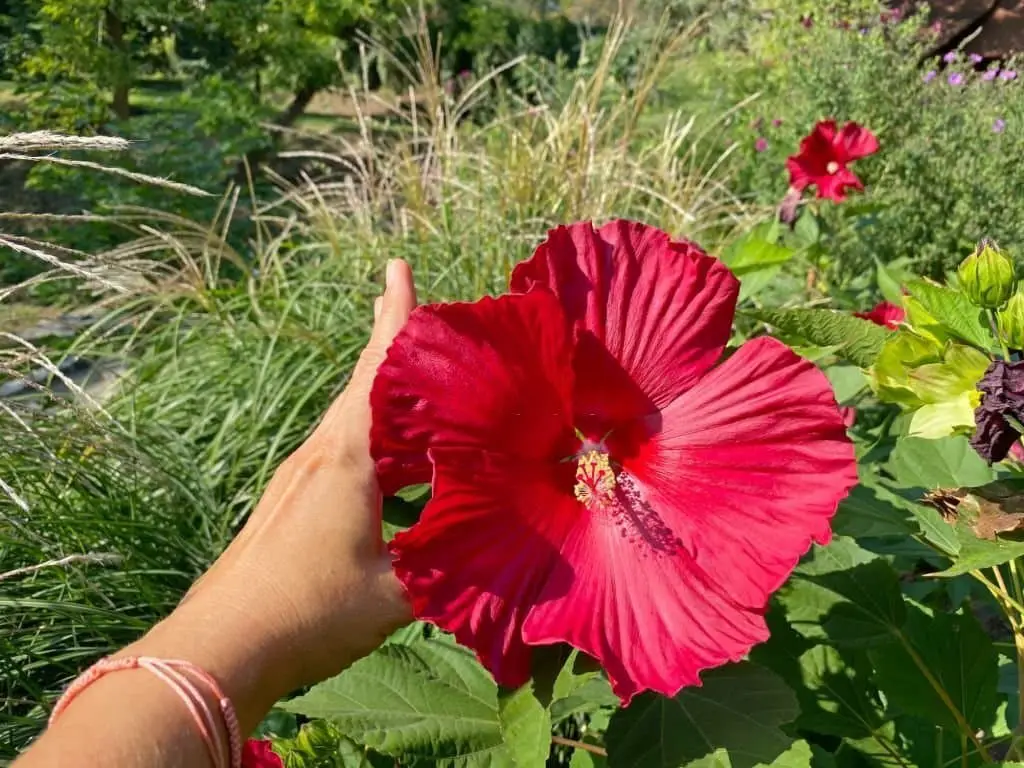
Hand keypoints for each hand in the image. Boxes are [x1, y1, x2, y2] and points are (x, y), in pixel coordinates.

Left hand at [122, 260, 416, 719]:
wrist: (220, 648)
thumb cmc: (309, 611)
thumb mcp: (395, 594)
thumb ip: (449, 568)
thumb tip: (500, 554)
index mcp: (348, 460)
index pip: (377, 374)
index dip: (394, 320)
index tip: (397, 267)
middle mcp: (319, 457)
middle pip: (360, 385)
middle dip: (388, 343)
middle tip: (410, 305)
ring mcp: (299, 480)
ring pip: (349, 419)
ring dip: (378, 392)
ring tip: (410, 378)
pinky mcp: (290, 505)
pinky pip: (338, 451)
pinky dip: (370, 437)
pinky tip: (388, 462)